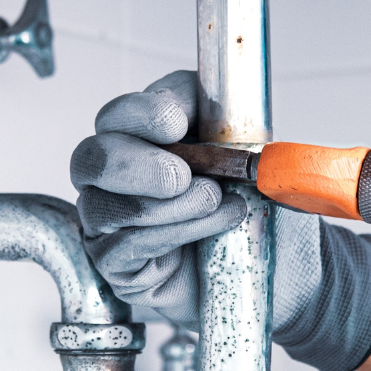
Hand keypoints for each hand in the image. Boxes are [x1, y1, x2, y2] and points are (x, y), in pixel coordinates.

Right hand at [70, 70, 370, 370]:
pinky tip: (210, 231)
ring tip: (218, 205)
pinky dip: (174, 234)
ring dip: (172, 206)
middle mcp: (111, 176)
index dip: (141, 114)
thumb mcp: (248, 151)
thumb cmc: (254, 206)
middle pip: (92, 158)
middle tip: (185, 177)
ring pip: (108, 206)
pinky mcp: (113, 263)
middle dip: (141, 165)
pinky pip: (126, 244)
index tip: (179, 123)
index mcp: (140, 135)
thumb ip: (223, 121)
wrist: (279, 266)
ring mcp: (106, 220)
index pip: (117, 114)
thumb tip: (208, 104)